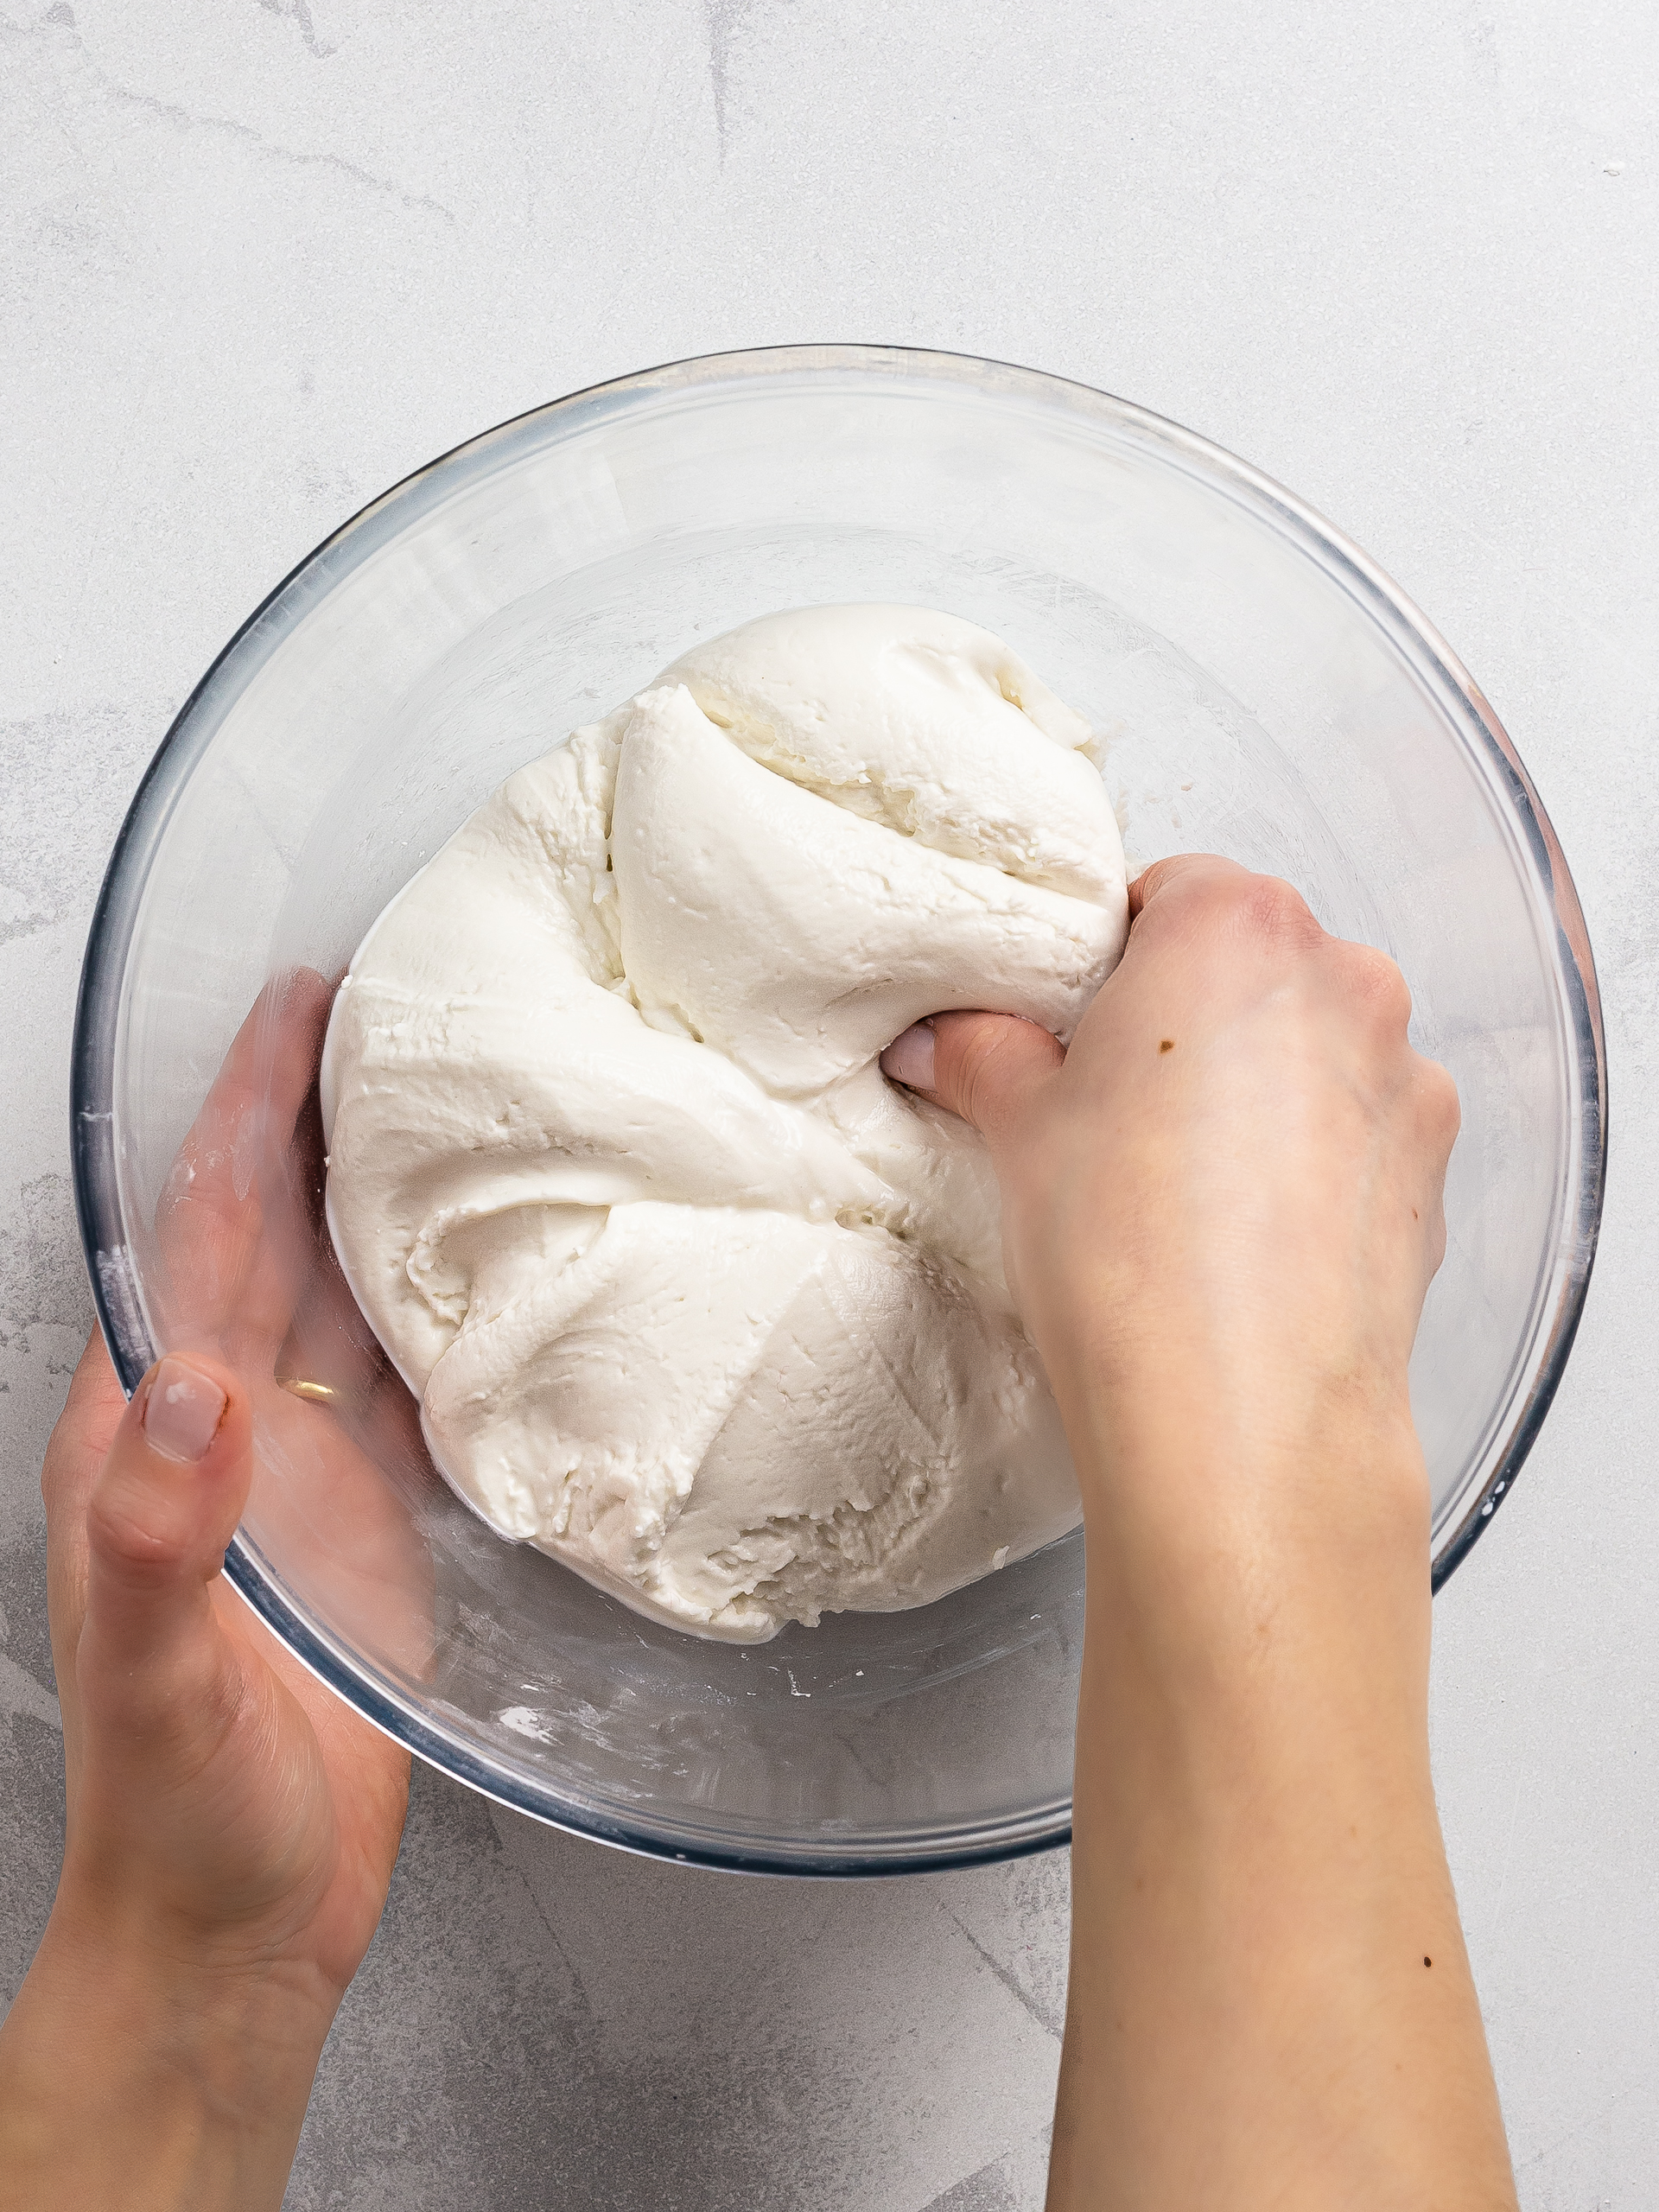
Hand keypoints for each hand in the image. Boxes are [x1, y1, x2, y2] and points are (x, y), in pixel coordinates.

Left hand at [1, 978, 417, 2211]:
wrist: (241, 1926)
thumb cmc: (179, 1820)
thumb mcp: (163, 1689)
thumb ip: (164, 1542)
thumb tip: (193, 1392)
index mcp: (149, 1436)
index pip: (196, 1237)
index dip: (237, 1115)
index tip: (286, 1011)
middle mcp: (222, 1429)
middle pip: (267, 1233)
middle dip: (306, 1113)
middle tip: (374, 1005)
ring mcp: (298, 1470)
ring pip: (337, 1290)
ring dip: (375, 1189)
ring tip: (435, 1094)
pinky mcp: (367, 1519)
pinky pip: (405, 1379)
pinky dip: (438, 1303)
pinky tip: (484, 1260)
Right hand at [883, 855, 1514, 2210]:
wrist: (1247, 1504)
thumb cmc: (1136, 1332)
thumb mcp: (1016, 1158)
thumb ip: (992, 1068)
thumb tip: (960, 1046)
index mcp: (1237, 964)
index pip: (1166, 889)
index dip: (1084, 951)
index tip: (1032, 1001)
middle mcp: (1342, 1026)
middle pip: (1240, 961)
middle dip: (1151, 1014)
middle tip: (1061, 1084)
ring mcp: (1393, 1123)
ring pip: (1300, 1056)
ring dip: (1222, 1095)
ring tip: (1129, 1171)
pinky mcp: (1415, 1221)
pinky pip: (1343, 1152)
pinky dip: (1279, 1171)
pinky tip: (1207, 1240)